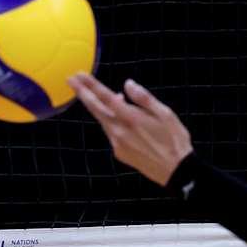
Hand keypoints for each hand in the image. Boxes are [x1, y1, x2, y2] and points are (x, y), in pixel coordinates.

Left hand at [69, 72, 193, 186]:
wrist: (176, 170)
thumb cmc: (174, 139)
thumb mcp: (165, 113)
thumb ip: (144, 98)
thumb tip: (127, 84)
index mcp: (132, 119)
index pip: (107, 98)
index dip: (91, 86)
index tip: (79, 75)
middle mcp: (120, 131)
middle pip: (96, 109)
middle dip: (83, 93)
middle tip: (70, 80)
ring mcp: (117, 143)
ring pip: (104, 121)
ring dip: (101, 107)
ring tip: (115, 97)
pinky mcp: (119, 152)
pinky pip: (112, 132)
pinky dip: (114, 122)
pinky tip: (127, 120)